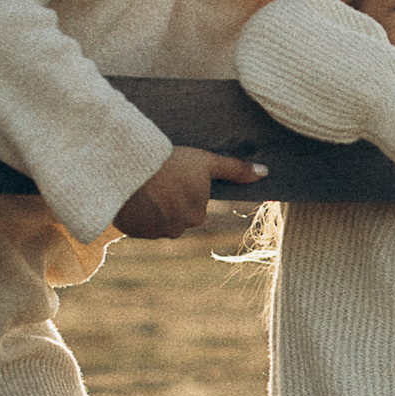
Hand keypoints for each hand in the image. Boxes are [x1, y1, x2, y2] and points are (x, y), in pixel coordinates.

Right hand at [113, 148, 268, 239]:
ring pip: (157, 220)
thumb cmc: (170, 163)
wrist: (129, 170)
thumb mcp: (204, 162)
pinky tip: (132, 197)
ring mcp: (156, 233)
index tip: (172, 176)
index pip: (192, 204)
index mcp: (196, 214)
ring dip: (151, 208)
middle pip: (175, 215)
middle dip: (168, 201)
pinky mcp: (136, 233)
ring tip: (143, 187)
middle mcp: (179, 229)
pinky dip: (137, 214)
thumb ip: (235, 169)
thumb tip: (265, 173)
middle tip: (157, 180)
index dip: (182, 188)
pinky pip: (139, 225)